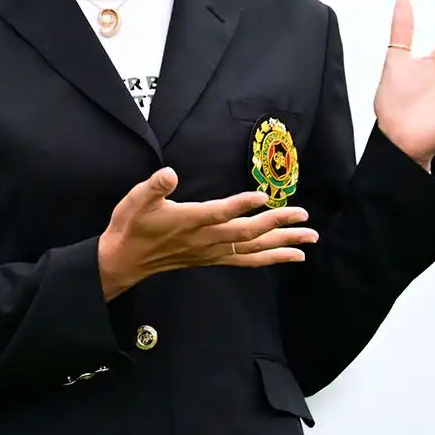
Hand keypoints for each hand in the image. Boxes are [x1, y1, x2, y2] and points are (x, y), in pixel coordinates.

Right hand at [97, 168, 318, 298]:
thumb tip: (168, 173)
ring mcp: (212, 251)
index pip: (219, 212)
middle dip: (278, 224)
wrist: (124, 260)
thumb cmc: (132, 226)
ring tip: (309, 240)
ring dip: (283, 244)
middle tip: (304, 216)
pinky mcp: (214, 258)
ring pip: (253, 249)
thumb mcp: (135, 201)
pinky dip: (270, 258)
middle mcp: (205, 239)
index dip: (241, 204)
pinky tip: (289, 256)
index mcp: (189, 221)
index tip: (263, 196)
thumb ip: (154, 187)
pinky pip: (247, 259)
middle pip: (247, 232)